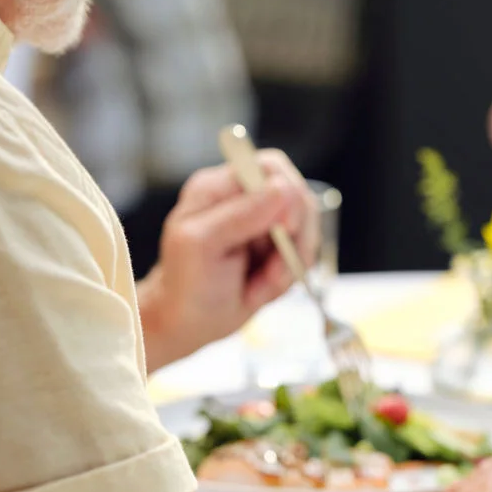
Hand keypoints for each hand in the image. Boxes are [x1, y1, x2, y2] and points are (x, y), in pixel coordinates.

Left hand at [138, 148, 312, 368]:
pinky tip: (260, 289)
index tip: (285, 229)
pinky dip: (287, 278)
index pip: (271, 168)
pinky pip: (302, 255)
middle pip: (298, 199)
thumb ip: (240, 215)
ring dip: (288, 266)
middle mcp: (244, 200)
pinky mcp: (275, 247)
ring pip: (306, 231)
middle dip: (292, 242)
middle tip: (271, 272)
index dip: (288, 195)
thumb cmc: (185, 285)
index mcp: (219, 188)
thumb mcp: (202, 246)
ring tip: (259, 286)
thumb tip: (283, 188)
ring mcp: (263, 223)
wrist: (188, 323)